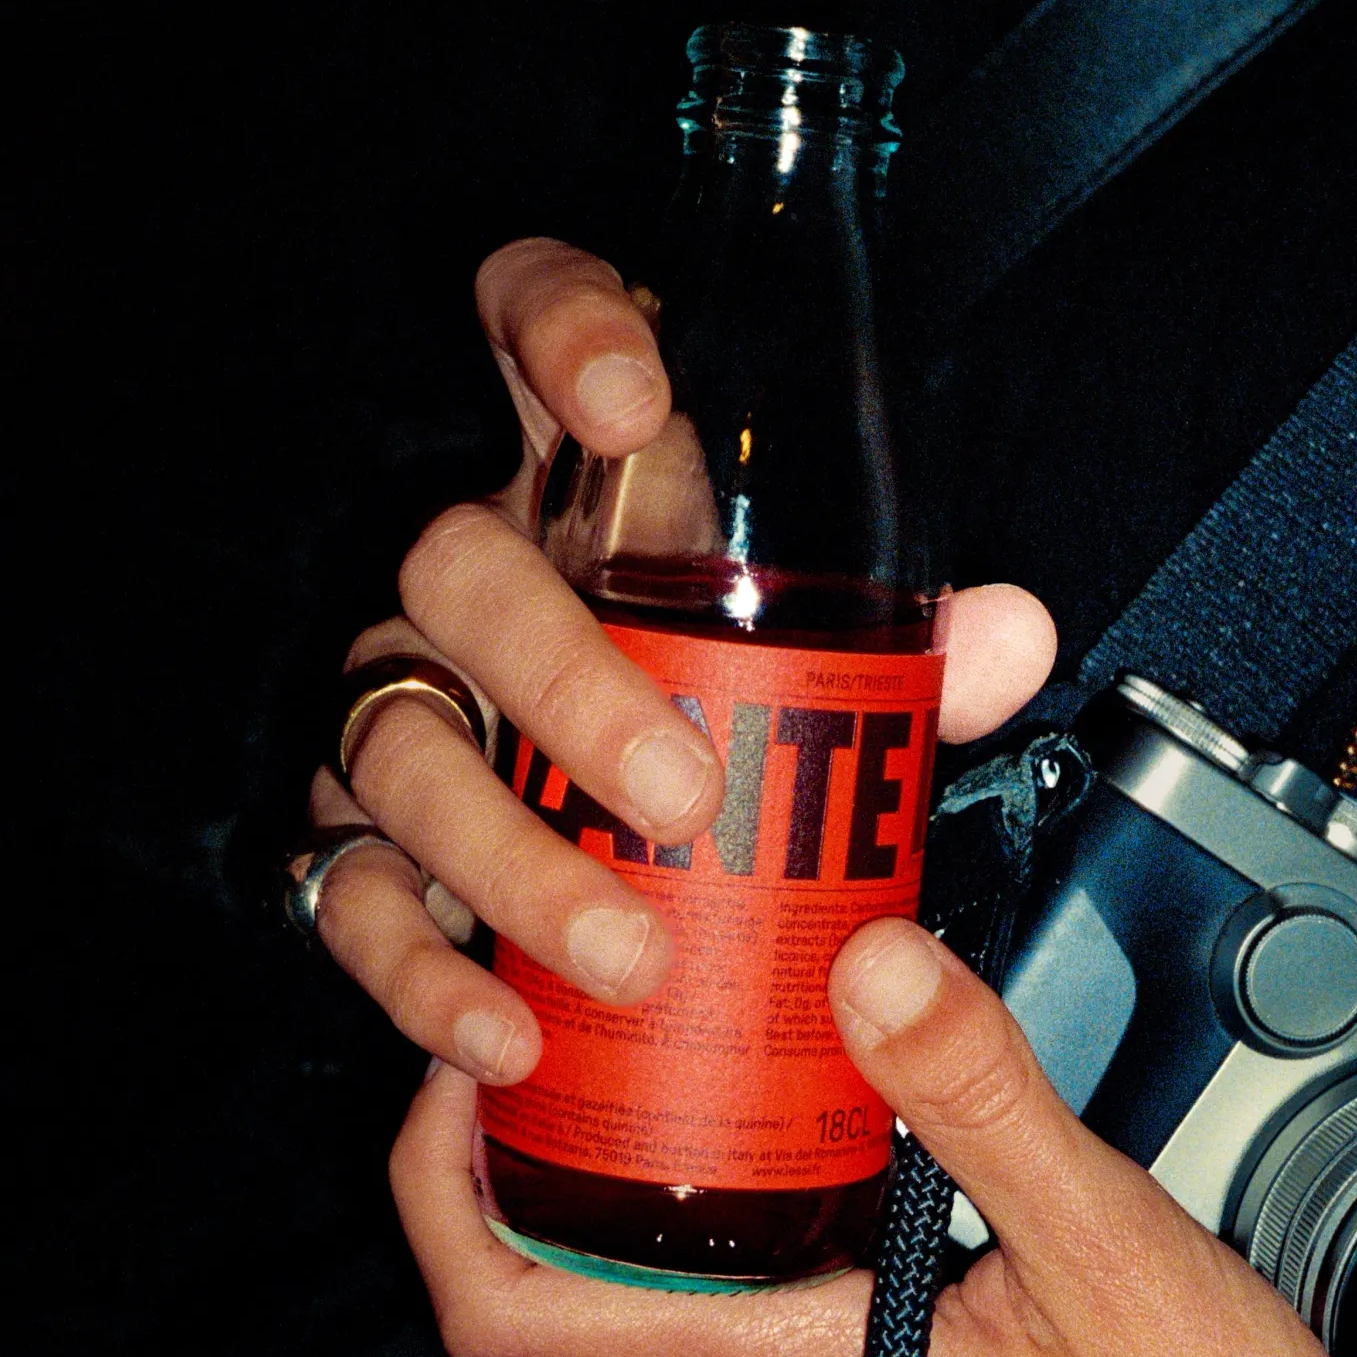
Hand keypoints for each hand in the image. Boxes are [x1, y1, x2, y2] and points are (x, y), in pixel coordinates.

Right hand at [307, 236, 1056, 1080]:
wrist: (603, 860)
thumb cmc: (715, 717)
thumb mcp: (813, 674)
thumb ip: (900, 652)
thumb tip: (1008, 635)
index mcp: (575, 485)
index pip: (521, 325)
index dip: (554, 327)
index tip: (629, 401)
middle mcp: (459, 576)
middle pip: (456, 568)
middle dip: (567, 680)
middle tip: (686, 791)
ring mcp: (391, 701)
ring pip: (398, 743)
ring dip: (512, 856)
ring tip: (631, 951)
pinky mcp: (351, 839)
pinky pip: (348, 897)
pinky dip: (420, 977)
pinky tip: (505, 1032)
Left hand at [392, 920, 1356, 1356]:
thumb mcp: (1114, 1257)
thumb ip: (981, 1099)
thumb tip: (863, 964)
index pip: (521, 1312)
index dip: (443, 1180)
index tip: (465, 1046)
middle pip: (596, 1250)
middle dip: (571, 1103)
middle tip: (603, 953)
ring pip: (705, 1240)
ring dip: (686, 1117)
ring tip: (717, 974)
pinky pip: (804, 1243)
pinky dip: (794, 1144)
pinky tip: (861, 1059)